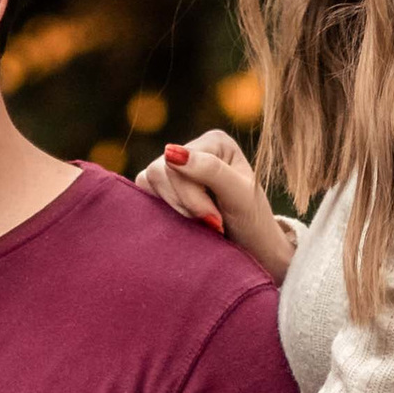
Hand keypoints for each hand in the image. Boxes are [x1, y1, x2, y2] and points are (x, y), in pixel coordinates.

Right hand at [137, 131, 297, 279]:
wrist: (252, 250)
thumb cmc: (252, 222)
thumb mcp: (239, 196)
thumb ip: (210, 170)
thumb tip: (170, 152)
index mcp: (214, 142)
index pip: (180, 161)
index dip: (191, 195)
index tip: (215, 219)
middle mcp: (192, 150)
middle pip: (161, 171)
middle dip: (183, 204)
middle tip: (209, 223)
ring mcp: (173, 170)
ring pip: (148, 181)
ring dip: (172, 211)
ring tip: (198, 223)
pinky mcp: (160, 190)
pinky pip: (141, 195)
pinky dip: (159, 214)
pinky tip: (181, 223)